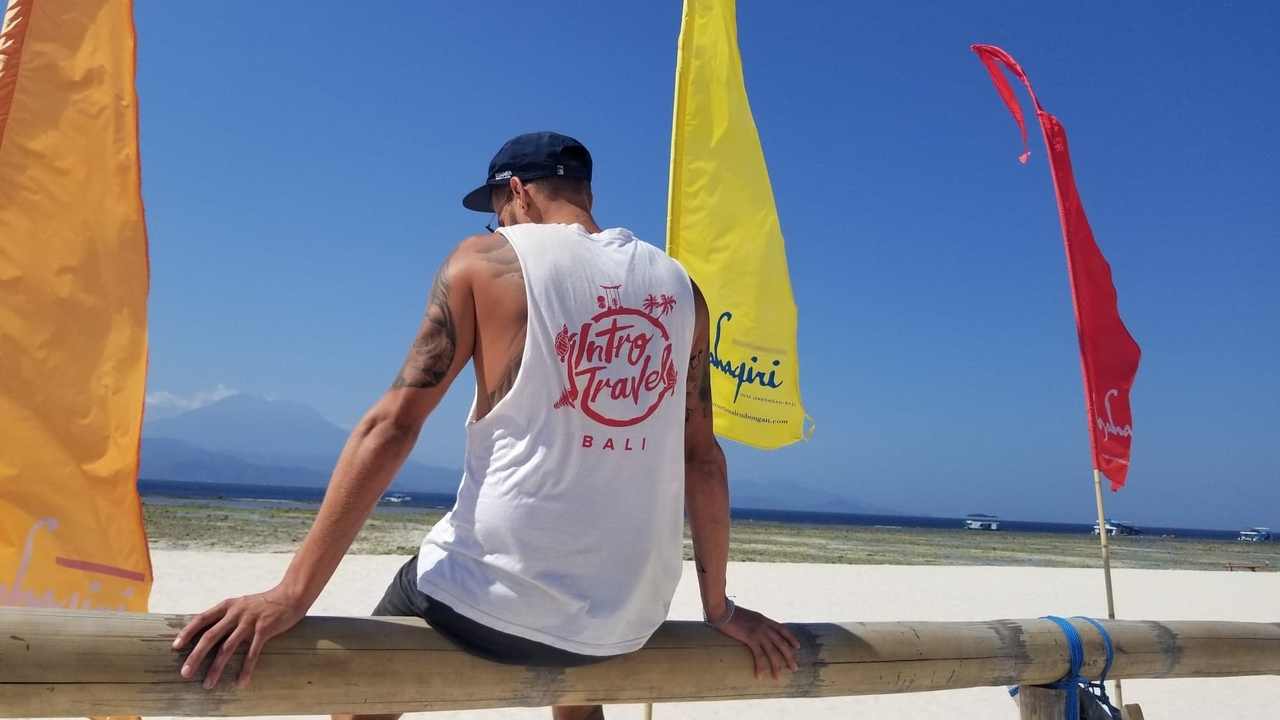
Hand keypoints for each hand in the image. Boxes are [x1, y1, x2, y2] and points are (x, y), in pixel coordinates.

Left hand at [172, 585, 306, 689]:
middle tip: (185, 672)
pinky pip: (252, 653)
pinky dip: (246, 669)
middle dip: (196, 656)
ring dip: (216, 668)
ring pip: (228, 648)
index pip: (202, 618)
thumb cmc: (265, 602)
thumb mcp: (242, 604)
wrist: (290, 596)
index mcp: (228, 606)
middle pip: (211, 636)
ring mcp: (250, 622)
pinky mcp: (264, 631)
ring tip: (208, 684)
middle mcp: (236, 613)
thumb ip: (228, 616)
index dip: (188, 632)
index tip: (176, 646)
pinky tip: (241, 682)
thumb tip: (210, 632)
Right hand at [714, 604, 800, 679]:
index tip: (798, 646)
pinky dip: (761, 666)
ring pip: (772, 651)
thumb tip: (756, 630)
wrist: (722, 610)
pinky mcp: (750, 638)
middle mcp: (764, 626)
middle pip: (781, 643)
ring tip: (778, 677)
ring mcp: (758, 632)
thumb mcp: (749, 616)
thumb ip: (755, 623)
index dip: (791, 638)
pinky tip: (760, 675)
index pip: (782, 629)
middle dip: (789, 656)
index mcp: (764, 620)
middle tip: (795, 668)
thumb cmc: (731, 613)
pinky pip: (759, 655)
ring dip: (777, 666)